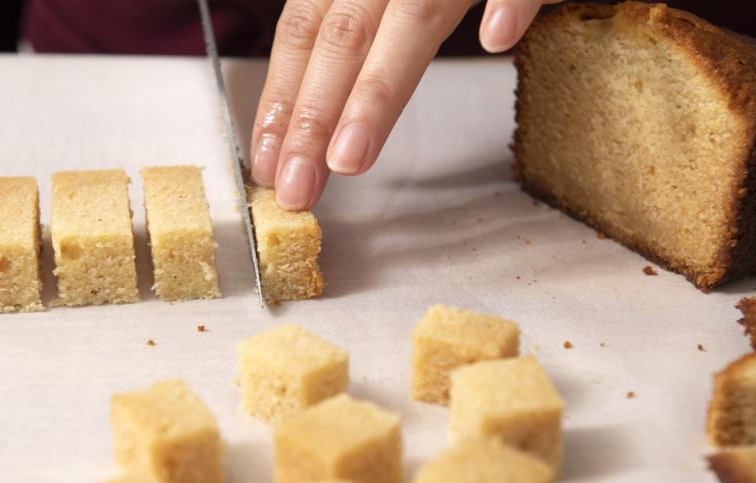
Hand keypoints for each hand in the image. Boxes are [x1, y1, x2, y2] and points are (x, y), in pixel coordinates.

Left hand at [251, 0, 562, 209]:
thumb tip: (317, 109)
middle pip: (343, 36)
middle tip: (295, 186)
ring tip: (348, 158)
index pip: (305, 30)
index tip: (267, 162)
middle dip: (312, 117)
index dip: (282, 96)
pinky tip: (496, 39)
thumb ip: (360, 28)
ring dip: (377, 89)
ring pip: (412, 15)